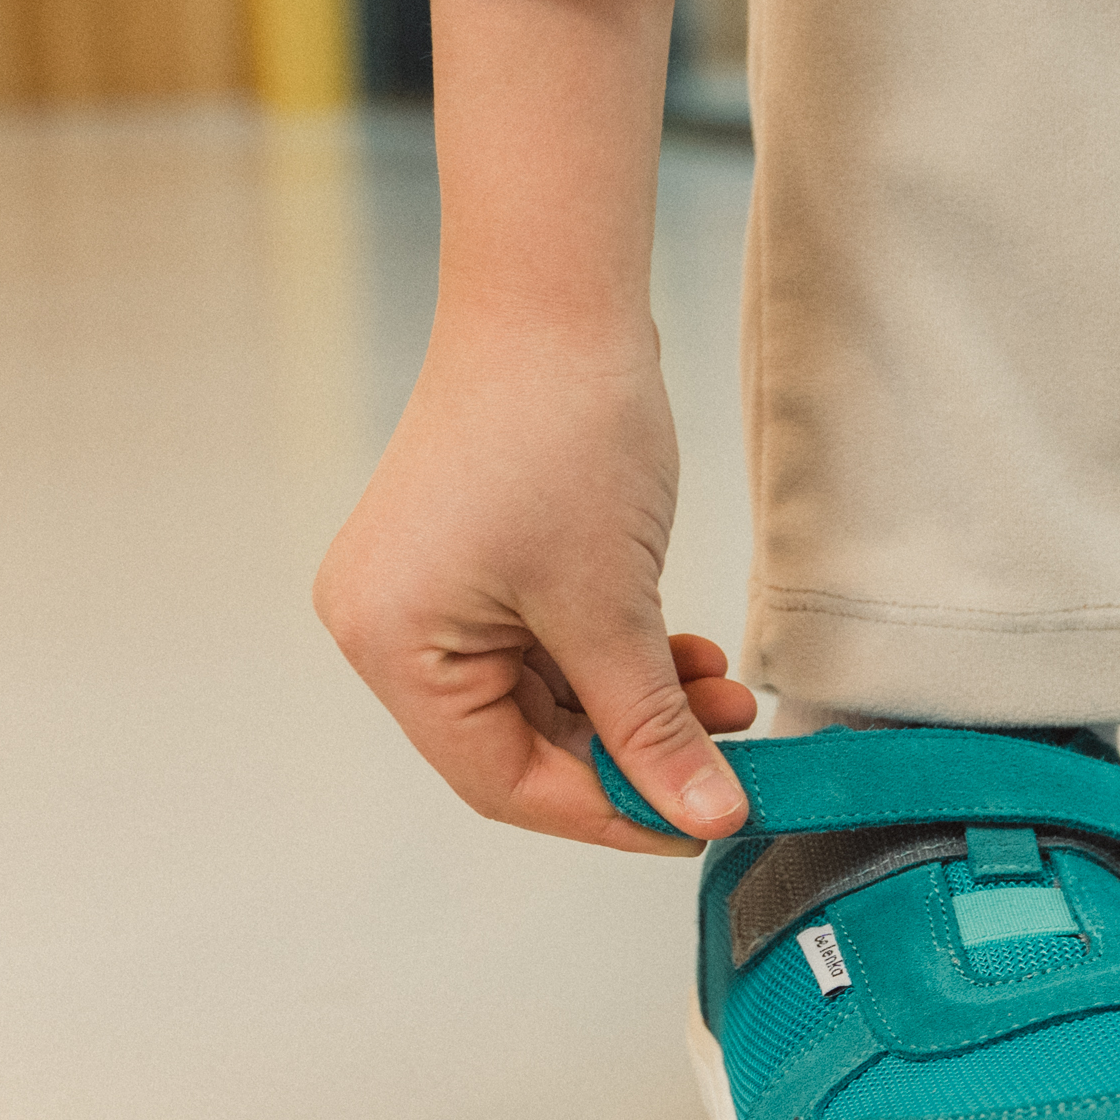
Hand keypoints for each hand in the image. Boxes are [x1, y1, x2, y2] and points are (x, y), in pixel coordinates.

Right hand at [312, 325, 755, 857]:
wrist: (558, 299)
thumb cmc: (562, 432)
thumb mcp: (612, 605)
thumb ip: (652, 726)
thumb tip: (706, 816)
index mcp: (392, 646)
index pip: (502, 782)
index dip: (608, 814)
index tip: (698, 821)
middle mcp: (390, 628)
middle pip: (524, 747)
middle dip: (634, 754)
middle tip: (729, 760)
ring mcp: (431, 595)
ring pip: (551, 700)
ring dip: (642, 707)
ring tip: (727, 700)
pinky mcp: (477, 567)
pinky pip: (553, 649)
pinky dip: (623, 662)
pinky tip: (693, 658)